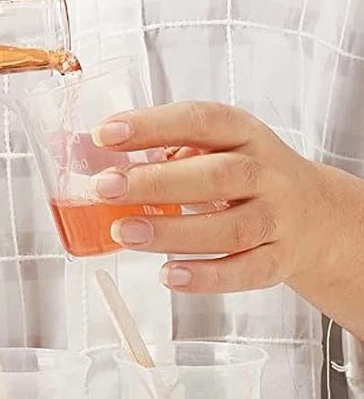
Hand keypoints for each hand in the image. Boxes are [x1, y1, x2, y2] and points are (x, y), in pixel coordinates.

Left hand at [91, 102, 333, 293]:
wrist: (317, 216)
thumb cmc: (246, 178)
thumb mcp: (215, 149)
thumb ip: (161, 150)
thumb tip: (82, 150)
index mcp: (243, 135)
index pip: (200, 121)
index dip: (152, 125)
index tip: (104, 134)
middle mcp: (265, 174)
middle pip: (215, 176)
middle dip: (155, 183)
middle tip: (104, 188)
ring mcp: (275, 219)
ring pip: (228, 229)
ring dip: (171, 232)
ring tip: (124, 233)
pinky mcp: (277, 260)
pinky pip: (244, 272)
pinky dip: (205, 277)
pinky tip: (167, 275)